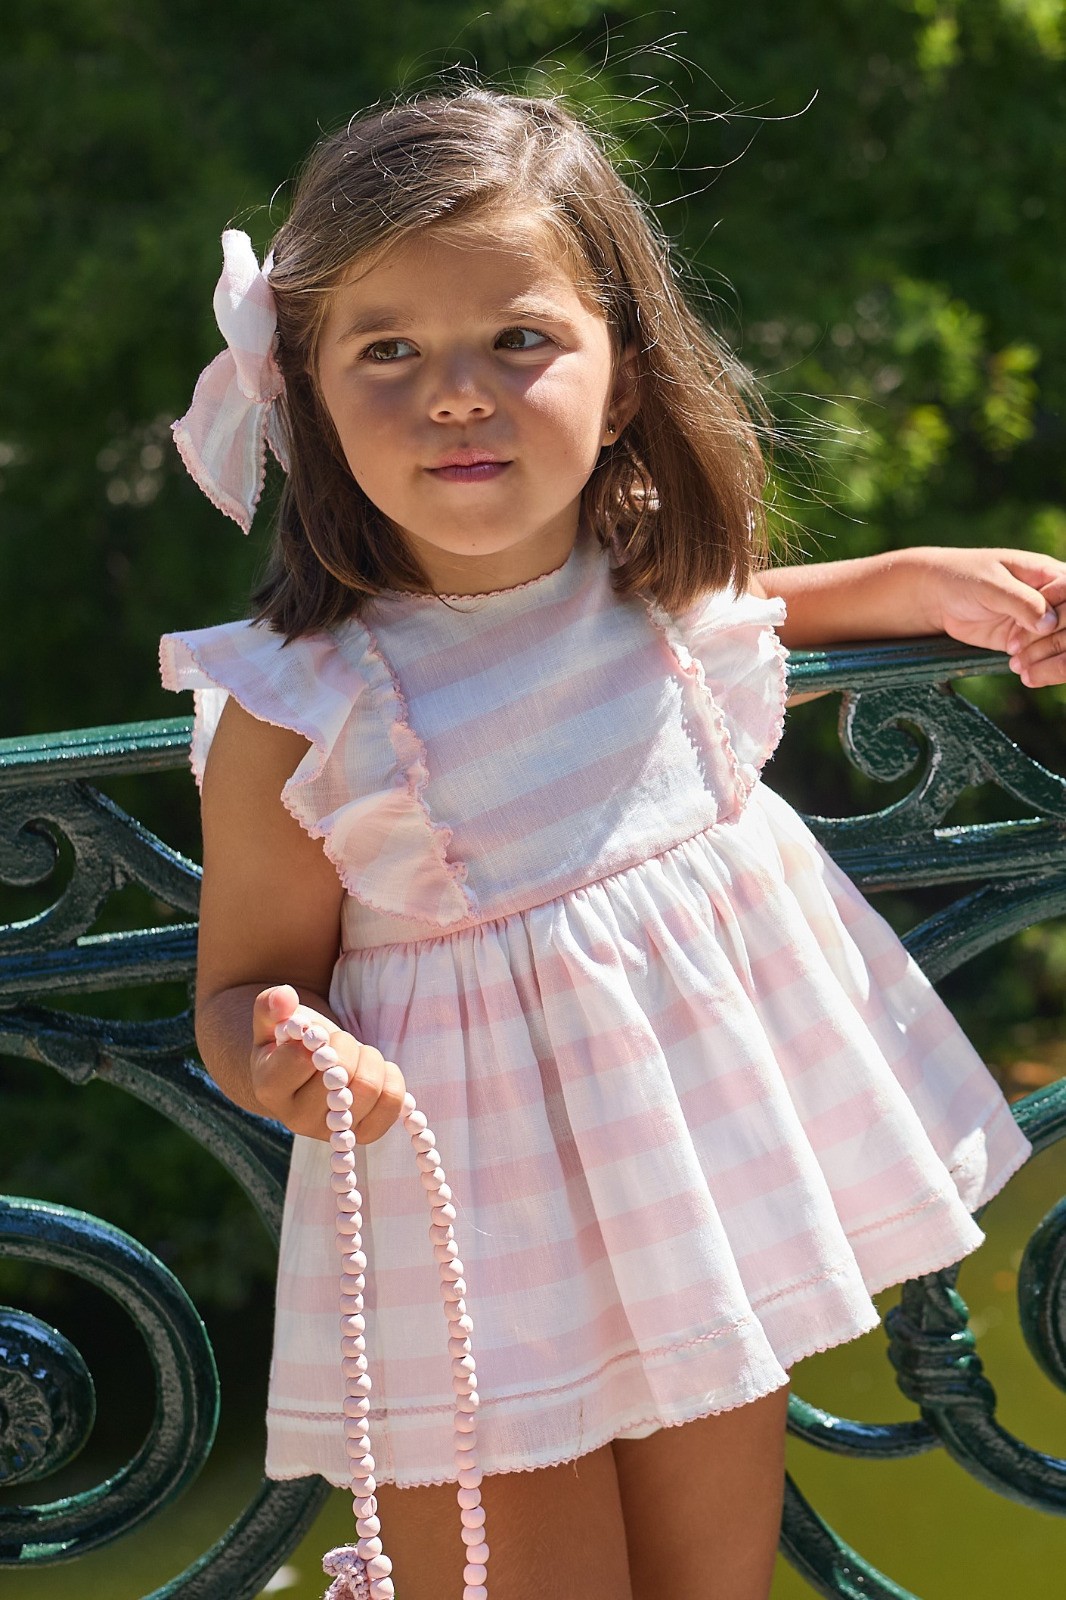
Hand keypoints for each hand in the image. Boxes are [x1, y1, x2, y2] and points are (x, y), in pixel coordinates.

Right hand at [250, 984, 406, 1142]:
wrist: (310, 1074)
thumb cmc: (291, 1043)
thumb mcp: (274, 1022)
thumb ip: (271, 1005)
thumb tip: (284, 995)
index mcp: (269, 1088)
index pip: (301, 1059)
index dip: (319, 1038)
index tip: (317, 1034)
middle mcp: (296, 1118)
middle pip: (340, 1076)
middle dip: (348, 1045)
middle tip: (342, 1041)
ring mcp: (331, 1131)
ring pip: (368, 1089)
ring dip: (372, 1058)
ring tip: (360, 1054)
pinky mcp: (362, 1135)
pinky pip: (392, 1104)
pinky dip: (392, 1078)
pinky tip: (378, 1070)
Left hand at [918, 548, 1065, 685]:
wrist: (938, 598)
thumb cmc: (964, 578)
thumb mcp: (992, 585)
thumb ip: (1022, 601)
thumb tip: (1049, 623)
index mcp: (1049, 573)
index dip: (1061, 614)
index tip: (1036, 624)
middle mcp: (1053, 598)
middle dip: (1051, 640)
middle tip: (1015, 646)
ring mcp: (1042, 622)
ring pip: (1063, 645)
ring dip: (1046, 658)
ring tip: (1017, 663)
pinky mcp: (1030, 642)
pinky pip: (1047, 659)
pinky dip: (1041, 669)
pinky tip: (1022, 672)